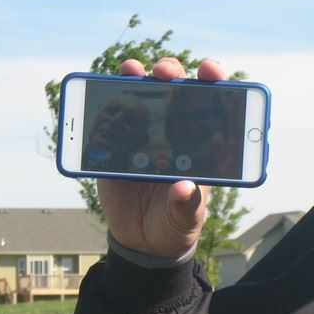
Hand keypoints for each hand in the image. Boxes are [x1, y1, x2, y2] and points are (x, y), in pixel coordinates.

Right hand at [97, 57, 225, 258]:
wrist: (144, 242)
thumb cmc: (175, 225)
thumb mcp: (186, 219)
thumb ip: (186, 206)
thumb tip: (183, 188)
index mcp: (197, 144)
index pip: (209, 105)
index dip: (212, 81)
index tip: (209, 70)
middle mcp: (170, 133)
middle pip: (171, 89)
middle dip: (169, 72)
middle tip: (163, 73)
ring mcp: (140, 138)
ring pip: (138, 97)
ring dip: (135, 78)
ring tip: (131, 71)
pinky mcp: (113, 150)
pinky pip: (107, 124)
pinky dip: (103, 109)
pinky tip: (101, 102)